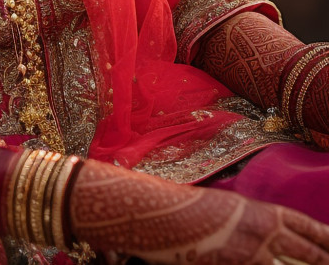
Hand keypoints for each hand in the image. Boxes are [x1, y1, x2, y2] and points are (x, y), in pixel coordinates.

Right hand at [71, 159, 328, 264]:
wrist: (155, 214)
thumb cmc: (181, 208)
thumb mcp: (220, 210)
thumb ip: (244, 223)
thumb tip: (262, 239)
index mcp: (259, 212)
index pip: (304, 225)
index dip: (323, 236)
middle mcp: (261, 233)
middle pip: (306, 252)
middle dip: (322, 258)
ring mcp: (249, 255)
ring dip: (300, 264)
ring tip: (314, 264)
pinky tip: (266, 264)